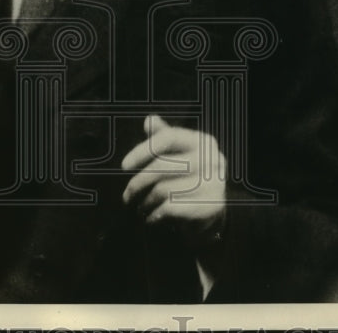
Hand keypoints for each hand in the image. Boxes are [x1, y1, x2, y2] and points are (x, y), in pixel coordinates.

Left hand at [121, 115, 225, 245]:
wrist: (213, 211)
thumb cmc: (190, 177)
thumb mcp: (179, 154)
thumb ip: (164, 137)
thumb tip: (149, 120)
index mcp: (203, 141)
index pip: (168, 137)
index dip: (143, 149)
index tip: (124, 165)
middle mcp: (211, 159)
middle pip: (162, 166)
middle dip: (138, 183)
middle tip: (127, 195)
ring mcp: (213, 183)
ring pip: (163, 189)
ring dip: (145, 202)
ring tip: (140, 207)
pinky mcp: (210, 206)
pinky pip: (171, 208)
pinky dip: (156, 214)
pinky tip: (152, 217)